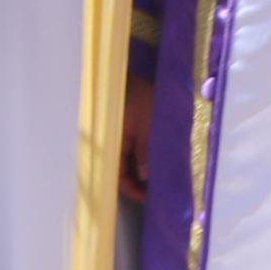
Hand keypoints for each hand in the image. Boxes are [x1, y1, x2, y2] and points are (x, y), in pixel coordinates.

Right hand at [119, 76, 154, 206]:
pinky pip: (128, 148)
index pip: (118, 176)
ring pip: (125, 160)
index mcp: (113, 143)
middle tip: (158, 191)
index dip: (132, 190)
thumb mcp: (147, 126)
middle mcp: (111, 142)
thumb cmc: (139, 97)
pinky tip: (152, 159)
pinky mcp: (121, 127)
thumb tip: (144, 178)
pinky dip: (139, 157)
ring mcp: (116, 135)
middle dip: (137, 183)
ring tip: (159, 177)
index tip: (150, 198)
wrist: (126, 70)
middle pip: (120, 170)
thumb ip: (144, 153)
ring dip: (139, 170)